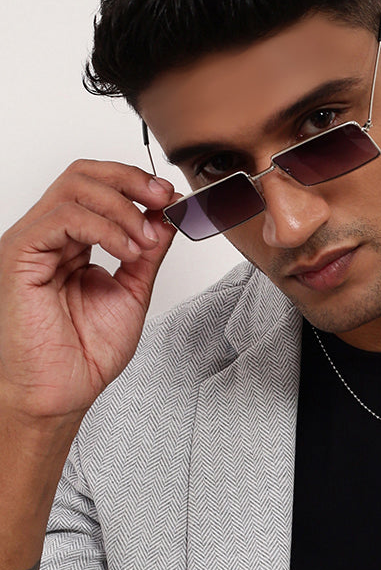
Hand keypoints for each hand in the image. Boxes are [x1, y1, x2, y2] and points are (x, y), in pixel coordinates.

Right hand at [0, 160, 175, 423]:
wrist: (61, 393)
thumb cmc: (84, 354)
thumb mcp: (131, 293)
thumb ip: (146, 254)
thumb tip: (165, 218)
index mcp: (70, 242)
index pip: (96, 187)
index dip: (134, 183)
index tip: (169, 198)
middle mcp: (48, 237)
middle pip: (83, 175)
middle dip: (130, 180)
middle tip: (162, 199)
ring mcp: (32, 243)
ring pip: (74, 188)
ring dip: (122, 208)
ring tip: (144, 242)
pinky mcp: (22, 256)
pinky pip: (62, 218)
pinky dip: (103, 228)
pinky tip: (126, 252)